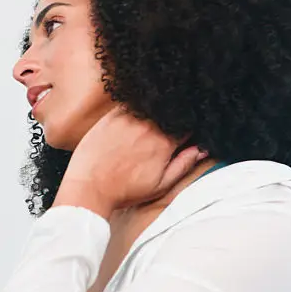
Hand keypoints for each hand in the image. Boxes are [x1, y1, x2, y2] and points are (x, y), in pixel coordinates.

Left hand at [55, 106, 207, 217]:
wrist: (88, 187)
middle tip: (171, 124)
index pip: (188, 125)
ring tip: (155, 119)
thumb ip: (183, 165)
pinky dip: (139, 102)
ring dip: (160, 106)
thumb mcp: (160, 185)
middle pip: (172, 112)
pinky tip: (141, 108)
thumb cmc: (123, 190)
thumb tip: (201, 148)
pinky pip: (132, 101)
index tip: (186, 131)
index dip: (189, 127)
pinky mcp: (111, 115)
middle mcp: (148, 127)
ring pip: (153, 104)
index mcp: (164, 143)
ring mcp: (129, 118)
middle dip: (176, 115)